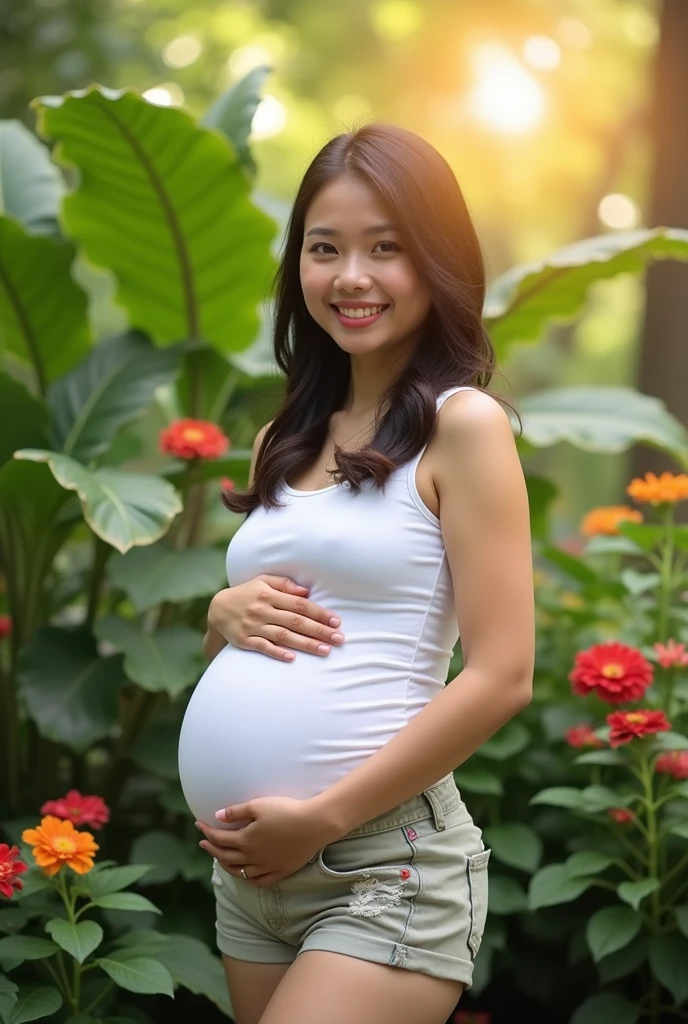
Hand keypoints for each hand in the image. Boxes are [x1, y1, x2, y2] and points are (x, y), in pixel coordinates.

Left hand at [196, 796, 338, 886]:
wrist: (314, 824)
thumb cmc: (286, 810)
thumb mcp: (258, 805)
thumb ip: (236, 812)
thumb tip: (217, 817)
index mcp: (245, 840)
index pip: (219, 838)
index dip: (207, 832)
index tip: (199, 824)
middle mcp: (252, 857)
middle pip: (226, 857)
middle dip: (211, 849)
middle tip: (203, 843)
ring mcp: (266, 866)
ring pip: (239, 872)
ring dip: (226, 865)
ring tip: (220, 858)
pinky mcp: (280, 871)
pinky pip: (259, 880)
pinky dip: (248, 878)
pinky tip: (246, 873)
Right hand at [207, 575, 344, 661]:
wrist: (217, 609)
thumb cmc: (247, 593)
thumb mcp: (262, 581)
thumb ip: (284, 584)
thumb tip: (306, 591)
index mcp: (268, 594)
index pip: (299, 604)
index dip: (319, 613)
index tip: (336, 621)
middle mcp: (261, 610)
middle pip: (295, 621)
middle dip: (319, 630)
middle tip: (339, 639)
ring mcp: (252, 626)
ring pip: (283, 636)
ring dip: (305, 644)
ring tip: (325, 650)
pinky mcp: (244, 641)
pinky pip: (263, 648)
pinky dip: (277, 653)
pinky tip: (292, 658)